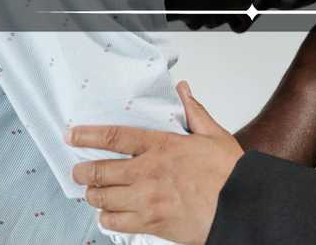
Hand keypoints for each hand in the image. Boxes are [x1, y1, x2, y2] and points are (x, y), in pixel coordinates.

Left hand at [68, 81, 242, 244]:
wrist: (242, 207)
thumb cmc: (231, 175)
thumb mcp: (214, 136)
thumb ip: (195, 113)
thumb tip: (184, 91)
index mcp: (162, 147)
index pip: (115, 137)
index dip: (88, 135)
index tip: (73, 135)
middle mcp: (148, 172)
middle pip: (100, 171)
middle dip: (84, 172)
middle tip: (79, 172)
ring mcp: (146, 200)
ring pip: (103, 198)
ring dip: (94, 195)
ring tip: (93, 193)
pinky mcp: (151, 223)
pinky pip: (115, 222)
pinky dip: (107, 218)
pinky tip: (110, 214)